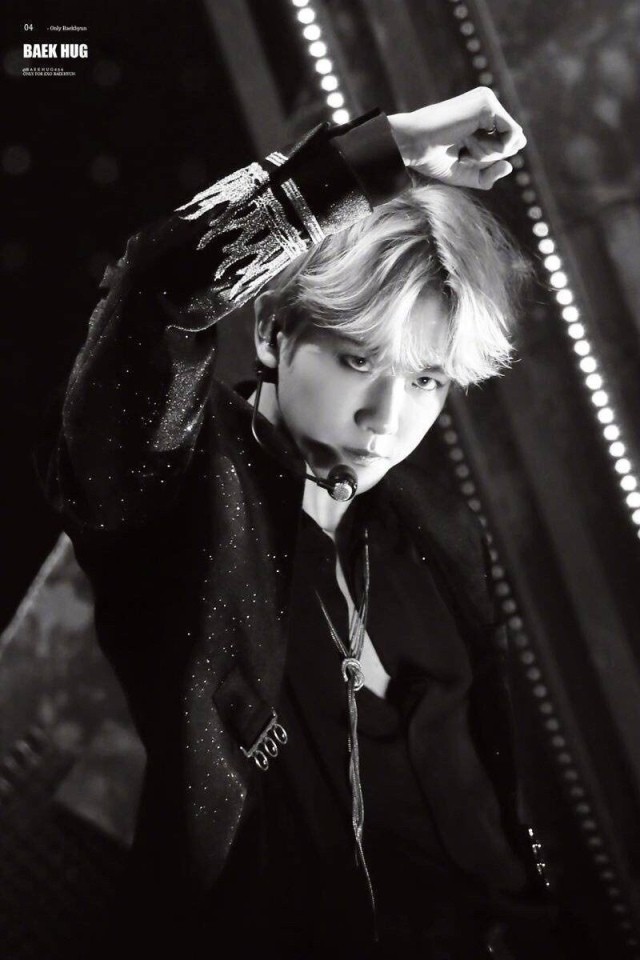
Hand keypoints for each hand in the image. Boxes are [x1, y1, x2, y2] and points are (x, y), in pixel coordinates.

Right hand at [388, 87, 526, 189]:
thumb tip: (510, 166)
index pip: (507, 143)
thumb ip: (488, 175)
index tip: (462, 155)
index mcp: (482, 115)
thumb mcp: (465, 173)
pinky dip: (494, 150)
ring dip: (490, 154)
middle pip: (514, 141)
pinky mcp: (488, 104)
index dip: (489, 160)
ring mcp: (488, 101)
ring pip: (515, 138)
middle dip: (491, 157)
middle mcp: (487, 104)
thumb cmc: (432, 158)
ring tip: (464, 146)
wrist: (412, 145)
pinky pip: (511, 135)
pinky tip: (470, 143)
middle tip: (462, 151)